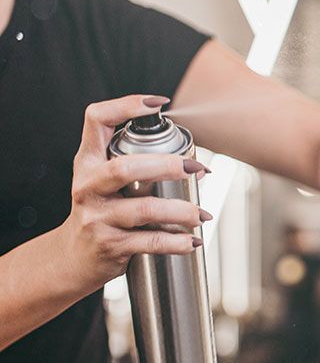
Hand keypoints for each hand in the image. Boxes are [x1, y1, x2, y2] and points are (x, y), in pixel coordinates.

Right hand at [59, 95, 212, 292]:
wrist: (74, 258)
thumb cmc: (101, 213)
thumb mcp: (104, 182)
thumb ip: (134, 165)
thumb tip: (192, 160)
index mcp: (87, 162)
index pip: (96, 120)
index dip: (125, 106)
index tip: (157, 104)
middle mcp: (87, 186)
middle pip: (126, 168)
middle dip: (168, 165)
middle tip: (197, 169)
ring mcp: (97, 217)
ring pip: (144, 209)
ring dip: (181, 210)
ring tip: (203, 214)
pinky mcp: (110, 245)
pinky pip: (150, 242)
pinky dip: (176, 242)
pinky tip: (192, 241)